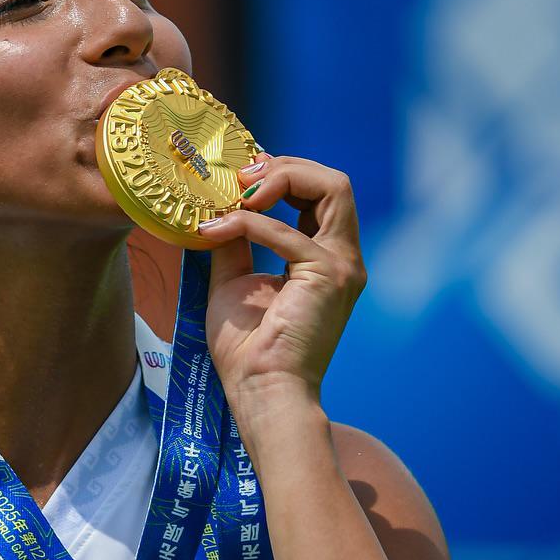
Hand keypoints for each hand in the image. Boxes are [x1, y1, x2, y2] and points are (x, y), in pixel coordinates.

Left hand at [197, 155, 366, 423]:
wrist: (260, 391)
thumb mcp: (234, 281)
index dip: (283, 176)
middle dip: (285, 168)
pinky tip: (215, 231)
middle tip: (239, 177)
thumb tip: (217, 208)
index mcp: (326, 260)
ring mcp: (342, 265)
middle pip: (334, 182)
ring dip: (281, 178)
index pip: (319, 196)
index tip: (240, 176)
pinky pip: (287, 230)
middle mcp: (343, 258)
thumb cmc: (247, 350)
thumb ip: (234, 242)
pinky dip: (249, 223)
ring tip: (238, 193)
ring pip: (333, 187)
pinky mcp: (329, 275)